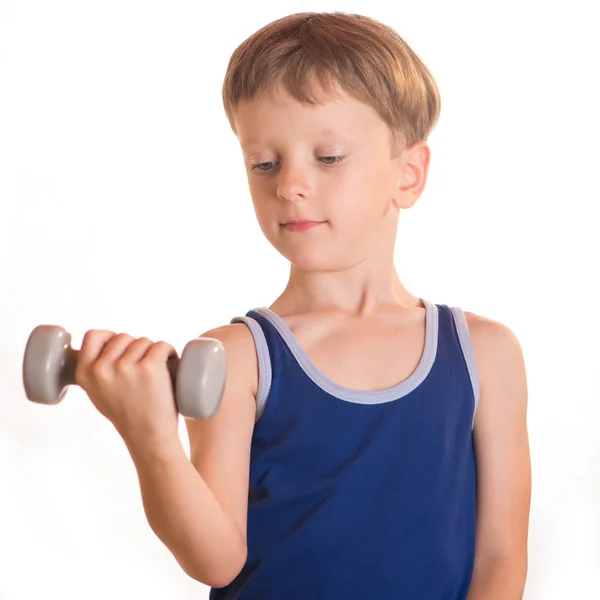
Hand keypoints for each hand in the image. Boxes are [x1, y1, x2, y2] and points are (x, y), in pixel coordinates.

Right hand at [74, 330, 179, 445]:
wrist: (149, 437)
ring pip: (144, 341)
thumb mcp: (98, 393)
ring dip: (153, 352)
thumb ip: (96, 370)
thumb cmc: (127, 414)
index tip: (123, 347)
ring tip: (157, 372)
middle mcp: (102, 369)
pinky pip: (161, 346)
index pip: (93, 335)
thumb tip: (105, 341)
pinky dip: (169, 352)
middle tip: (144, 368)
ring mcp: (125, 367)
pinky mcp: (149, 367)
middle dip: (136, 348)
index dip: (110, 337)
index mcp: (85, 374)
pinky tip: (170, 363)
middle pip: (124, 337)